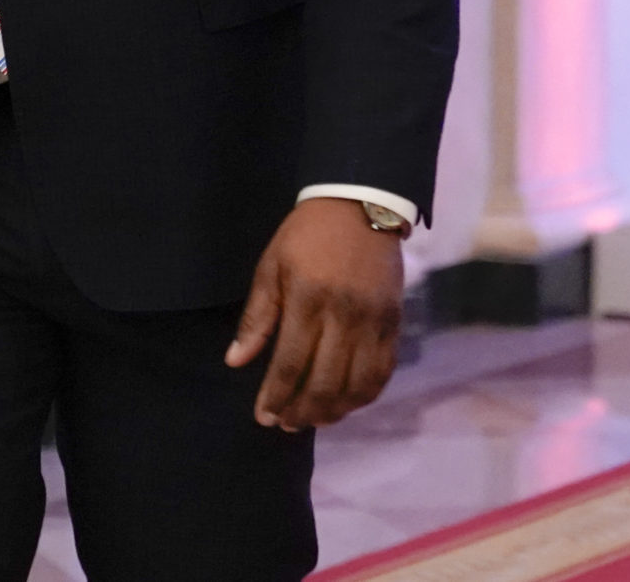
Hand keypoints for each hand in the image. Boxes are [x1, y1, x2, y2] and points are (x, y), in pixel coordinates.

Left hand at [225, 197, 403, 430]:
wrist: (360, 204)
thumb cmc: (306, 235)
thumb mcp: (271, 266)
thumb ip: (257, 318)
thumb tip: (236, 362)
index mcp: (307, 299)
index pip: (289, 363)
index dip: (275, 396)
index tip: (264, 417)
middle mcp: (344, 315)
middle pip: (325, 382)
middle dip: (303, 412)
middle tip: (287, 425)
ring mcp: (373, 321)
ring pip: (357, 384)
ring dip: (335, 411)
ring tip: (315, 419)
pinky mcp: (394, 322)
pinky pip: (383, 371)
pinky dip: (366, 395)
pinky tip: (348, 402)